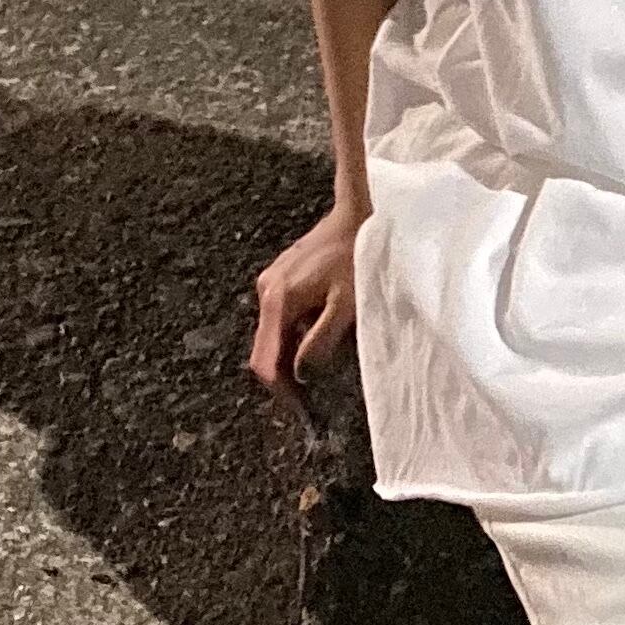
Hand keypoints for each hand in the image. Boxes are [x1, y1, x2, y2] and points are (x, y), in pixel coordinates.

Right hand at [249, 200, 363, 393]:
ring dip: (291, 354)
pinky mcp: (281, 276)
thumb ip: (321, 341)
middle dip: (285, 376)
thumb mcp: (347, 305)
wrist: (358, 214)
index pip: (265, 359)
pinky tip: (318, 337)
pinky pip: (281, 316)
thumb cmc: (358, 258)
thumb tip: (301, 374)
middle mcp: (266, 291)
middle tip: (310, 401)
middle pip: (266, 348)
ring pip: (274, 332)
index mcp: (279, 300)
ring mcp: (271, 281)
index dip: (280, 389)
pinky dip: (295, 334)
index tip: (299, 410)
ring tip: (318, 372)